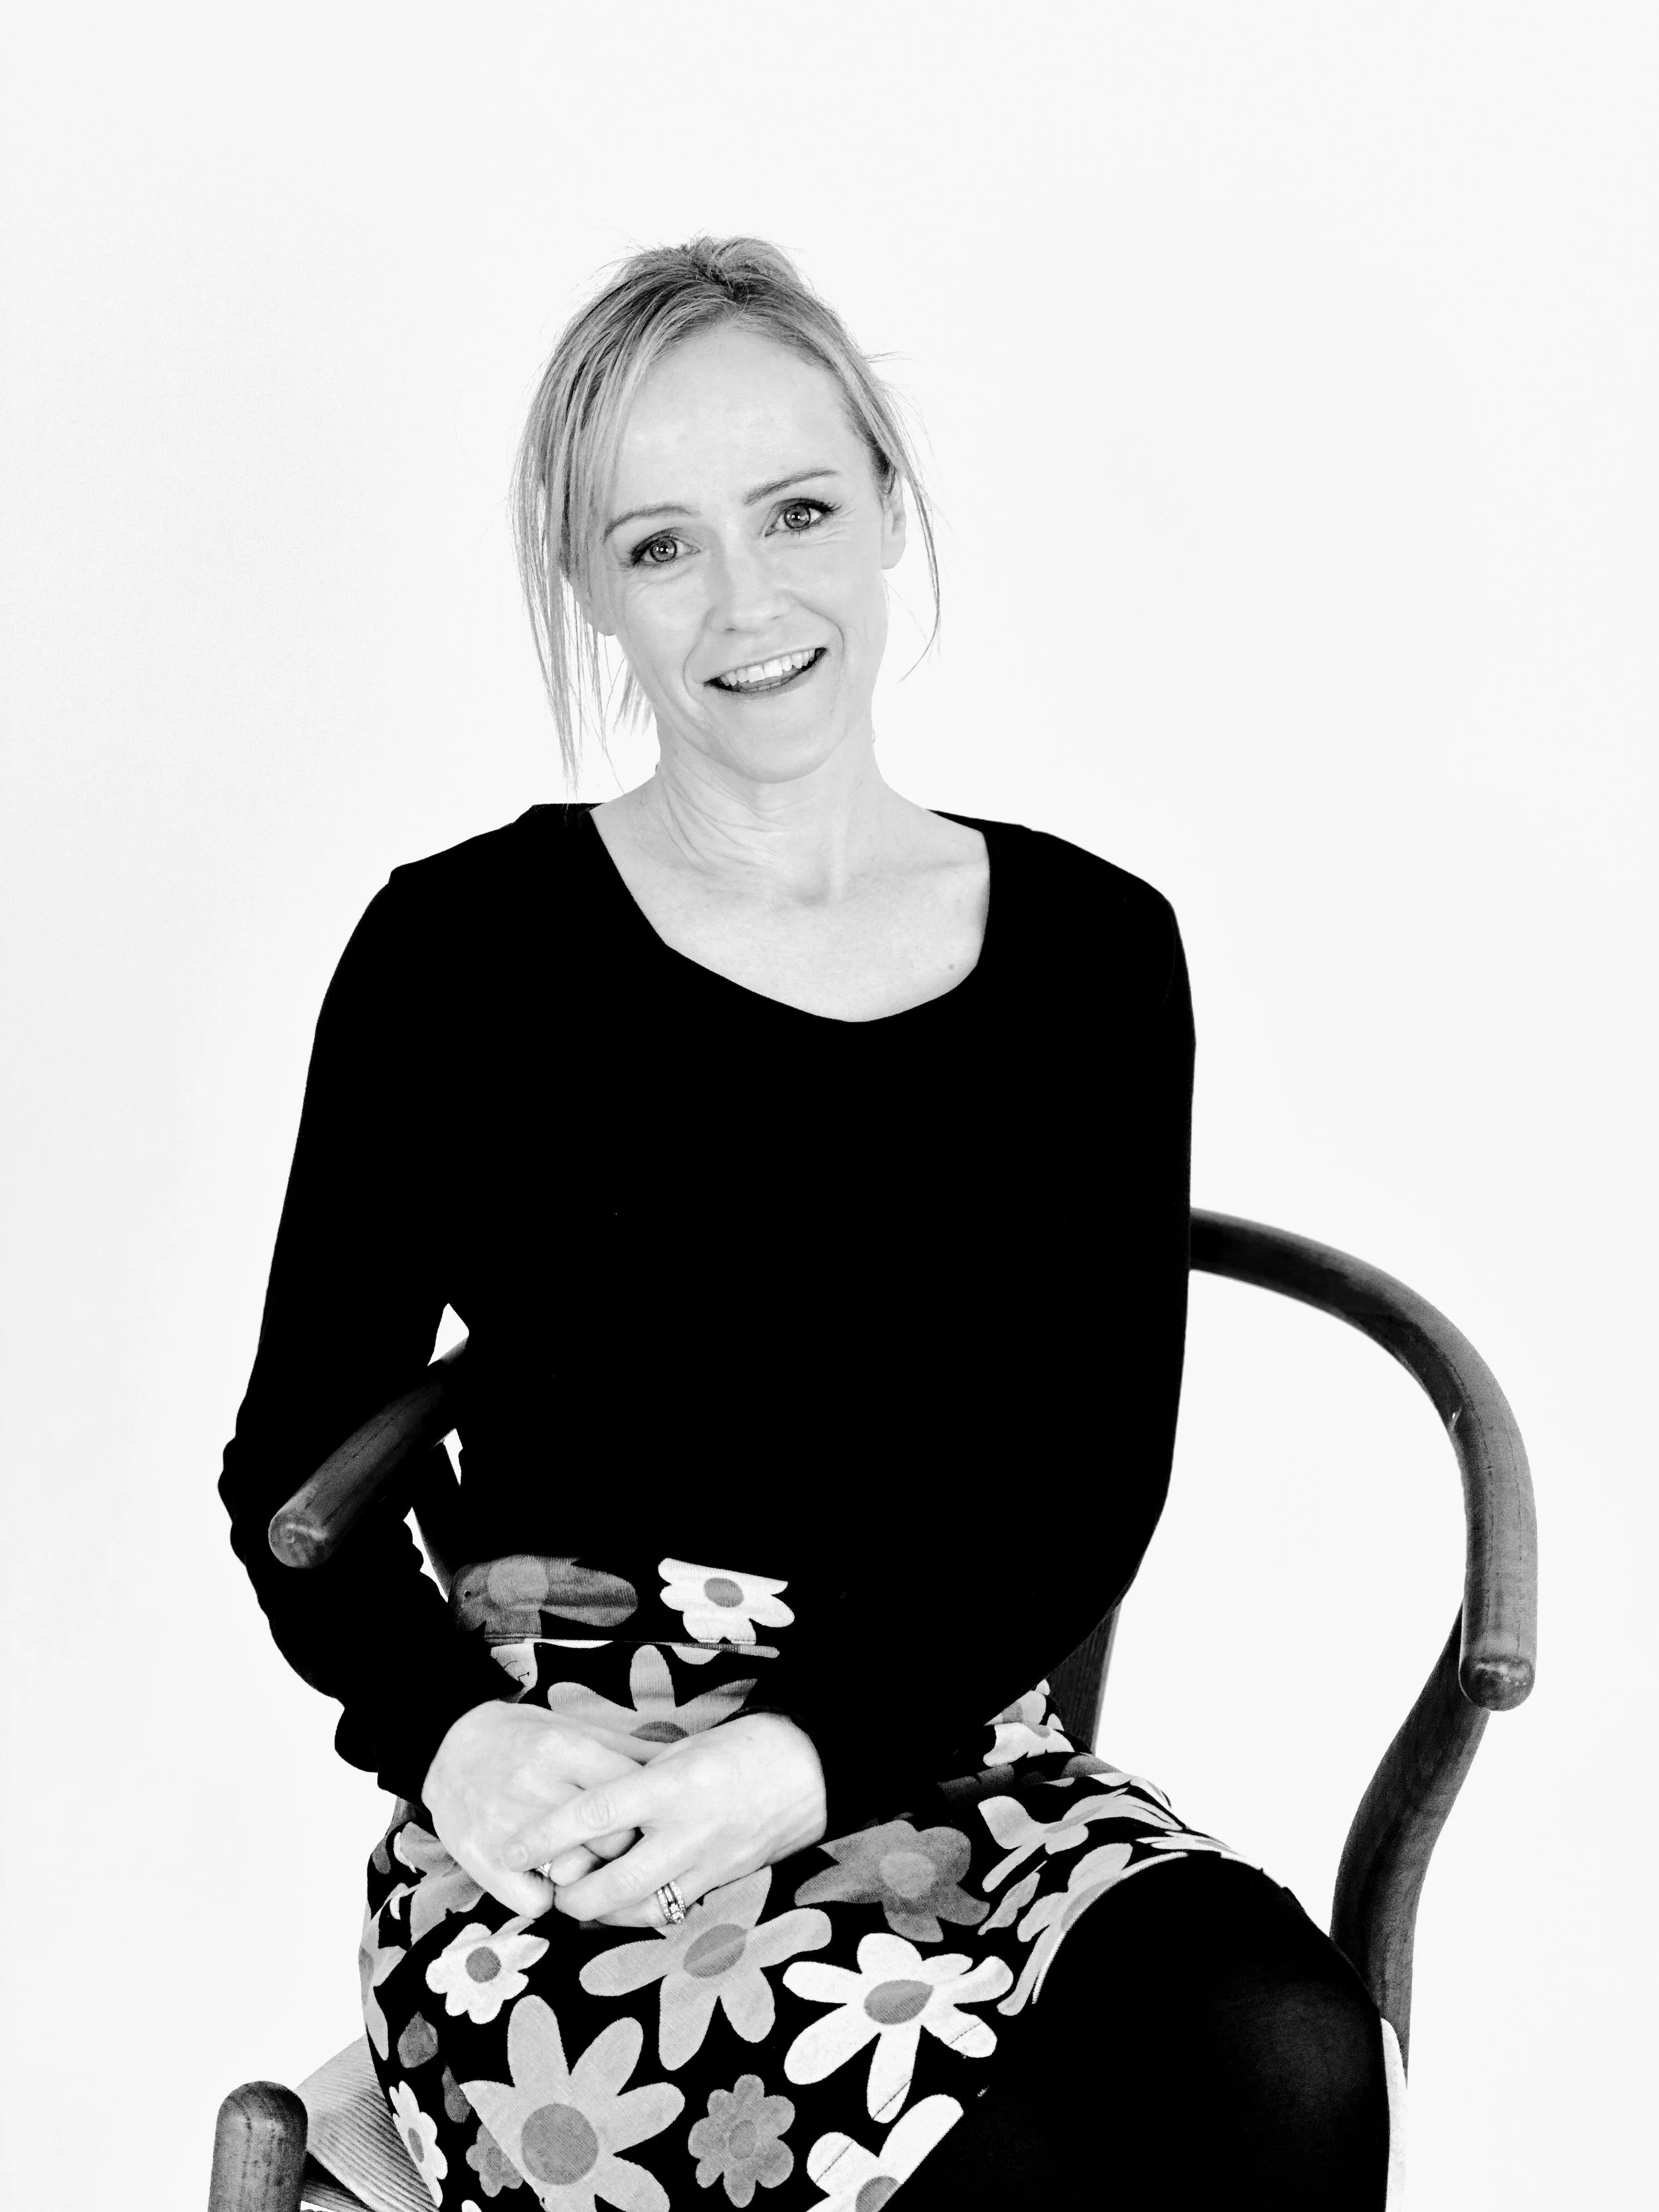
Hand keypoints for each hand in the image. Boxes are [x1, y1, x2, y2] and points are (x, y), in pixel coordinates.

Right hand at [421, 1700, 650, 1917]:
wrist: (448, 1748)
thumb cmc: (524, 1739)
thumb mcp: (574, 1728)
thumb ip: (625, 1749)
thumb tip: (677, 1765)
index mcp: (564, 1749)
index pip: (628, 1797)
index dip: (645, 1815)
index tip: (645, 1822)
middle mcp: (536, 1786)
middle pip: (609, 1843)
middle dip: (622, 1852)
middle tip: (619, 1851)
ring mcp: (507, 1827)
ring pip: (576, 1877)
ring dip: (588, 1880)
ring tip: (586, 1867)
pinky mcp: (483, 1861)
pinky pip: (536, 1904)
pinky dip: (548, 1900)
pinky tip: (548, 1881)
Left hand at [499, 1714, 827, 1927]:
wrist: (811, 1770)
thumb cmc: (743, 1746)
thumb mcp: (684, 1748)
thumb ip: (638, 1777)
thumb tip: (591, 1801)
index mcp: (672, 1785)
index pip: (594, 1815)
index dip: (546, 1836)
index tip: (512, 1847)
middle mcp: (687, 1830)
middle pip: (612, 1883)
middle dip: (570, 1898)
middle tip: (546, 1893)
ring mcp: (707, 1863)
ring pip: (640, 1909)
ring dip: (602, 1915)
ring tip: (578, 1906)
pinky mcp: (724, 1881)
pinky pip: (673, 1910)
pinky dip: (640, 1914)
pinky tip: (623, 1907)